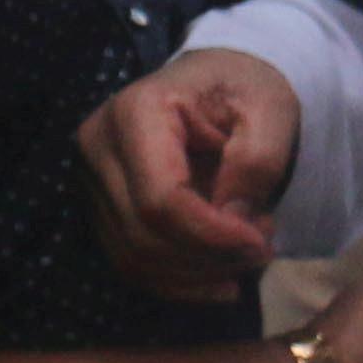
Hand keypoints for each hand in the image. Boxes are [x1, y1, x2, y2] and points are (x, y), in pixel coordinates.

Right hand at [76, 47, 301, 300]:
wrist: (218, 81)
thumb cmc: (244, 89)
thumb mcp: (270, 109)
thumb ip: (256, 161)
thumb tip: (232, 222)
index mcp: (136, 111)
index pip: (161, 199)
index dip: (211, 234)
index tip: (262, 240)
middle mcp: (98, 146)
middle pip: (143, 235)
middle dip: (209, 256)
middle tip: (264, 246)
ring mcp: (92, 179)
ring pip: (134, 258)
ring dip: (197, 273)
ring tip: (247, 254)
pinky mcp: (101, 206)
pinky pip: (131, 263)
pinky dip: (179, 280)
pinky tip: (221, 277)